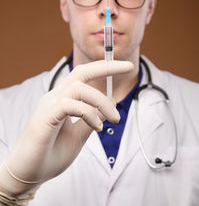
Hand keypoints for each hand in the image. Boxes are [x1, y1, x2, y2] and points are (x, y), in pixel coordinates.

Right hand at [0, 60, 132, 195]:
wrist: (27, 173)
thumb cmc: (50, 154)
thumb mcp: (78, 136)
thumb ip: (91, 120)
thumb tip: (108, 108)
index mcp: (62, 99)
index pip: (84, 76)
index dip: (104, 68)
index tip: (126, 67)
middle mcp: (55, 97)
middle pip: (81, 72)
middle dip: (106, 67)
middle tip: (129, 67)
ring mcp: (49, 104)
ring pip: (79, 88)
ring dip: (101, 102)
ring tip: (114, 119)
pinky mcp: (45, 116)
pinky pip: (70, 105)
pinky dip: (88, 113)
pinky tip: (97, 127)